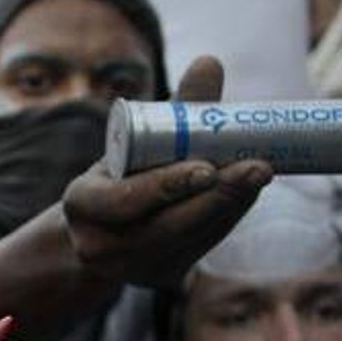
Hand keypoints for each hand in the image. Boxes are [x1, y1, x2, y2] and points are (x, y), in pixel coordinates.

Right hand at [62, 55, 273, 287]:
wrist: (103, 227)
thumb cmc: (122, 170)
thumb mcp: (135, 140)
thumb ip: (174, 110)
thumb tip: (210, 62)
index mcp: (82, 206)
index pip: (125, 199)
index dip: (167, 185)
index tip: (208, 167)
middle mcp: (99, 247)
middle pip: (166, 226)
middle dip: (216, 198)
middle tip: (257, 168)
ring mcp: (130, 270)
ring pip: (190, 237)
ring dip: (229, 206)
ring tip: (259, 172)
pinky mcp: (161, 278)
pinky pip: (200, 248)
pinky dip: (225, 219)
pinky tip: (247, 193)